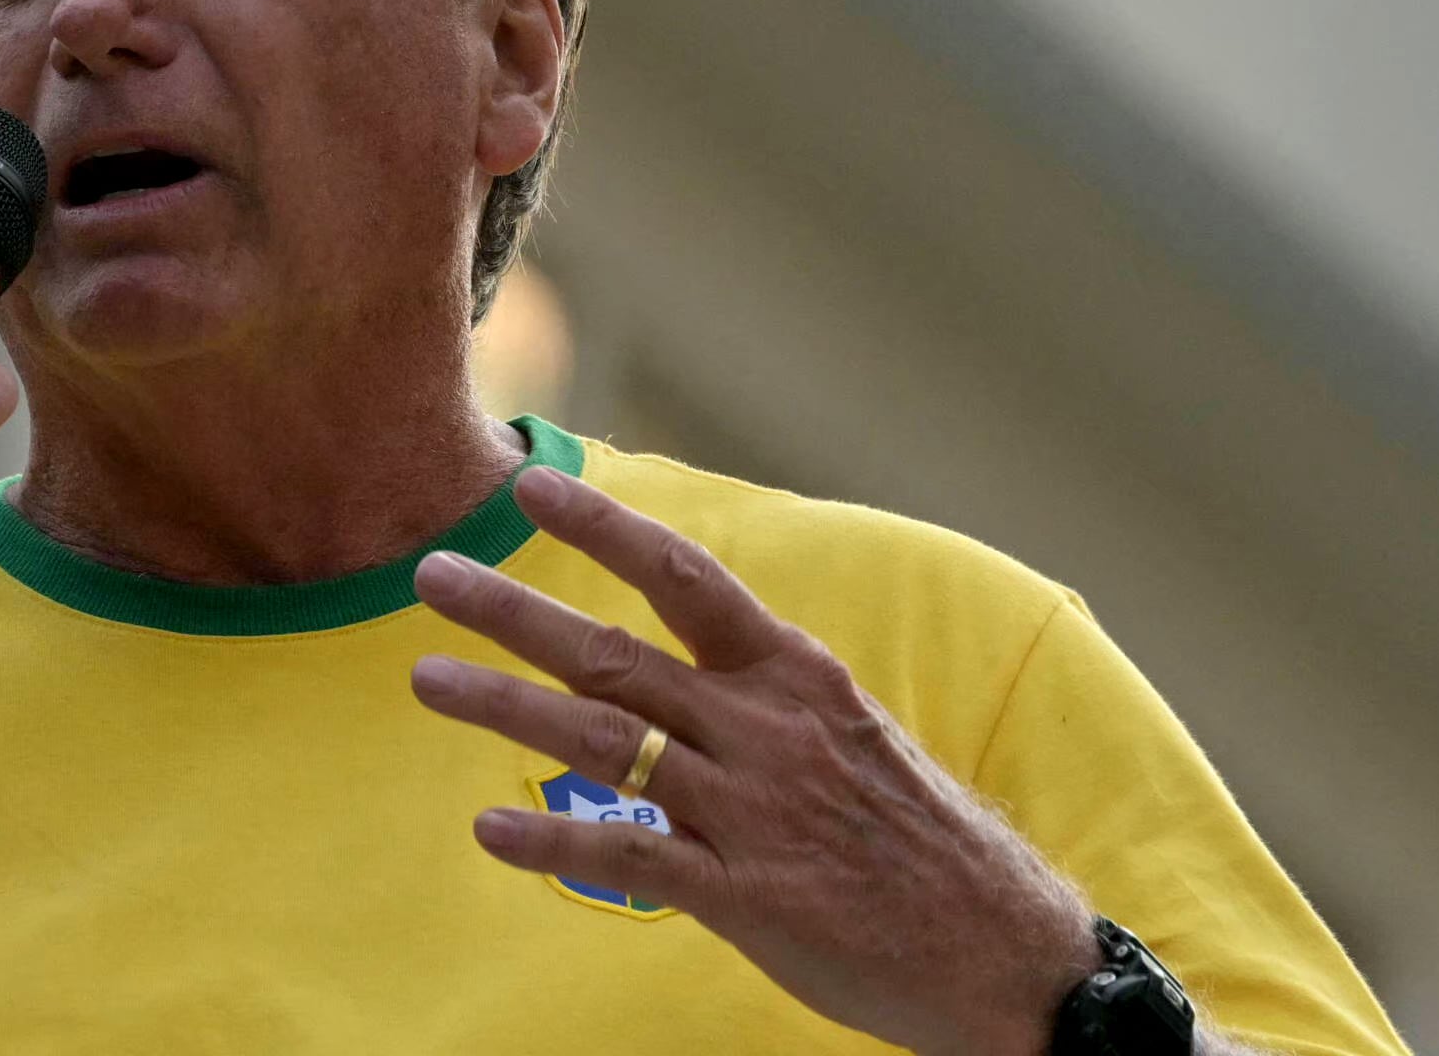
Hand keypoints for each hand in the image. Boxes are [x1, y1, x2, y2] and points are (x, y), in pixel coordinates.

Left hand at [410, 467, 1096, 1055]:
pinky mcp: (745, 895)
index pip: (685, 576)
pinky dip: (552, 842)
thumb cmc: (920, 838)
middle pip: (616, 654)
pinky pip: (627, 857)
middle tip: (432, 575)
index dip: (602, 525)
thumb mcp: (850, 733)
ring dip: (504, 707)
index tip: (531, 484)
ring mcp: (751, 811)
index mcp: (795, 675)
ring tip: (428, 680)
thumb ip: (757, 697)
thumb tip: (672, 664)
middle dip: (514, 610)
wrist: (1010, 953)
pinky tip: (488, 833)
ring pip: (602, 744)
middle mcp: (765, 728)